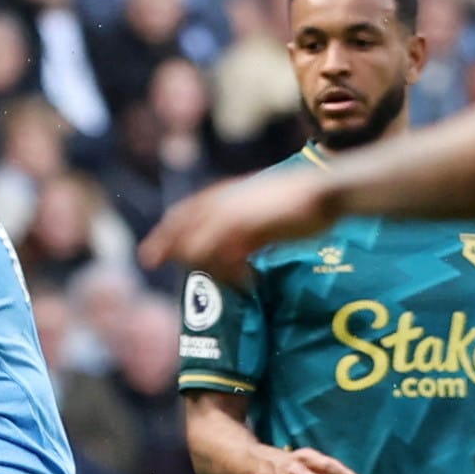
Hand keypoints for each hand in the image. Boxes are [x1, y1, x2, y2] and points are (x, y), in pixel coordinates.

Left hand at [139, 170, 334, 286]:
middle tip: (152, 265)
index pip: (182, 214)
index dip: (163, 233)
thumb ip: (240, 225)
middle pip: (180, 229)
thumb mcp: (260, 208)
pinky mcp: (249, 229)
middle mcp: (223, 203)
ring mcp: (234, 215)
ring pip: (198, 248)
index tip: (148, 254)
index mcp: (225, 195)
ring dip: (210, 270)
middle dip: (166, 249)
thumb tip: (231, 249)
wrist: (326, 190)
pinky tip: (248, 283)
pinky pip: (228, 259)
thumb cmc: (299, 200)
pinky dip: (235, 275)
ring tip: (231, 282)